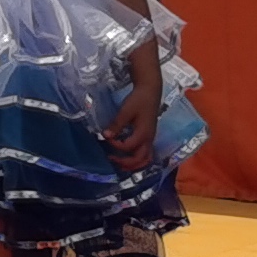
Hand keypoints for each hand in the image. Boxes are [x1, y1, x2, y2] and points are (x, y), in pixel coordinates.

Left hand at [102, 49, 161, 166]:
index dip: (115, 145)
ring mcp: (150, 138)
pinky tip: (127, 155)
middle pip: (140, 159)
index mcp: (143, 133)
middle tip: (111, 159)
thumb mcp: (125, 111)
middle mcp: (149, 139)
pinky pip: (146, 153)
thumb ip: (116, 124)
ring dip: (134, 164)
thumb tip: (106, 135)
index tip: (106, 137)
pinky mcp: (149, 136)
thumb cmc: (138, 100)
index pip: (128, 147)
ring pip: (146, 158)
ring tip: (120, 163)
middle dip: (126, 163)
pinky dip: (138, 158)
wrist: (150, 91)